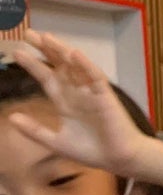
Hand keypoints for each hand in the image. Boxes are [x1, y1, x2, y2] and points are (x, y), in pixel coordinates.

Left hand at [1, 31, 150, 176]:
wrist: (119, 160)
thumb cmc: (93, 151)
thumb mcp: (56, 142)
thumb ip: (35, 130)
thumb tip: (11, 117)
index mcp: (65, 102)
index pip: (47, 77)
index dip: (33, 65)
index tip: (17, 52)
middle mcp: (77, 92)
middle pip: (59, 66)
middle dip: (45, 50)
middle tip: (28, 33)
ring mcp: (92, 92)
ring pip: (75, 66)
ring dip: (62, 51)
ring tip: (46, 37)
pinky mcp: (106, 96)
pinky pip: (95, 77)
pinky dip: (85, 65)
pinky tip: (74, 54)